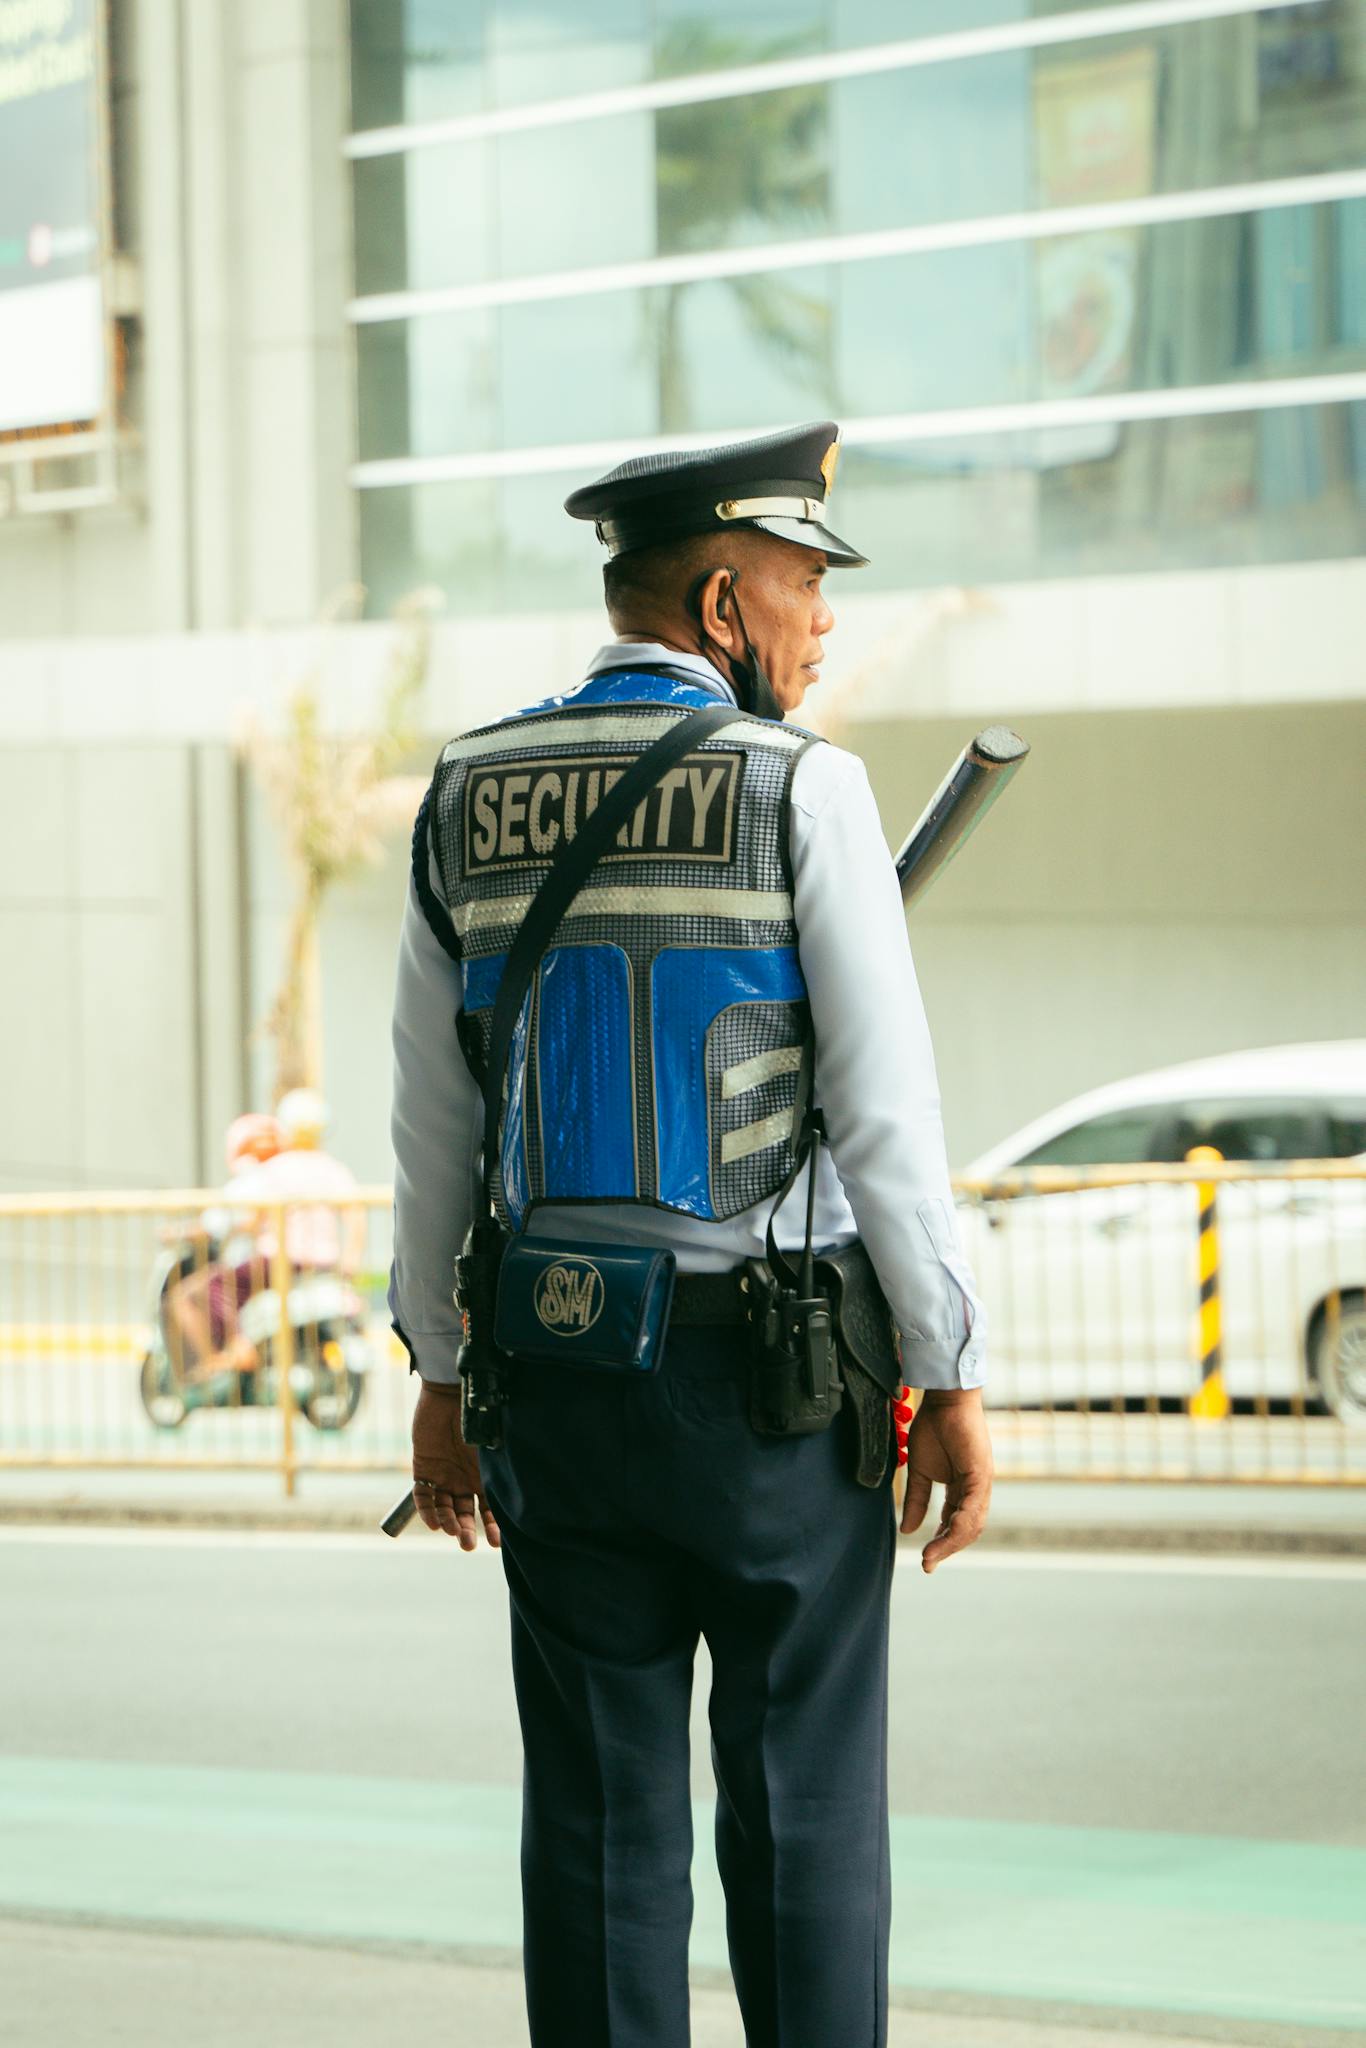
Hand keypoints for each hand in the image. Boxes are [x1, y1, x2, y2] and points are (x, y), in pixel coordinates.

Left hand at [412, 1379, 500, 1551]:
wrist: (452, 1393)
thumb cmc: (480, 1417)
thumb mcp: (496, 1447)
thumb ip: (504, 1468)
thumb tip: (527, 1492)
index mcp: (484, 1475)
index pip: (488, 1508)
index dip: (492, 1527)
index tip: (495, 1543)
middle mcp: (464, 1479)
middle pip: (465, 1513)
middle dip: (466, 1530)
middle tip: (467, 1544)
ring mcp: (443, 1475)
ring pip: (444, 1508)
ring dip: (448, 1522)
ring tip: (451, 1531)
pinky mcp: (423, 1468)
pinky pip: (423, 1495)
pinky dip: (427, 1510)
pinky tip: (434, 1522)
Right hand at [900, 1387, 992, 1572]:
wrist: (944, 1400)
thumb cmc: (934, 1428)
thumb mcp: (920, 1470)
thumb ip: (918, 1500)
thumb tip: (907, 1530)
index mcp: (963, 1488)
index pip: (955, 1523)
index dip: (942, 1542)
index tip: (926, 1559)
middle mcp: (976, 1490)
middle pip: (966, 1529)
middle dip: (947, 1548)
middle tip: (928, 1563)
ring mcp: (981, 1483)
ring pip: (972, 1523)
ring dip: (951, 1542)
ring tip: (932, 1555)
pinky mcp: (981, 1475)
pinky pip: (972, 1507)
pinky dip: (959, 1524)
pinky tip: (944, 1535)